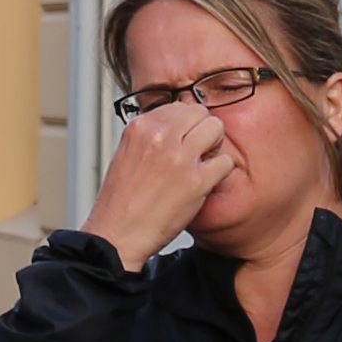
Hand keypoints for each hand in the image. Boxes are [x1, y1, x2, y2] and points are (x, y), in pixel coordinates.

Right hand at [85, 95, 238, 273]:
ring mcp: (178, 158)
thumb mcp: (126, 154)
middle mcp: (159, 137)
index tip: (182, 140)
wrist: (117, 235)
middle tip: (197, 151)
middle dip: (202, 129)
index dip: (185, 124)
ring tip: (203, 164)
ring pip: (216, 128)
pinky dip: (220, 172)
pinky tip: (207, 183)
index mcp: (139, 127)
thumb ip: (149, 136)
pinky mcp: (195, 182)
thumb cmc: (120, 201)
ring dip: (214, 145)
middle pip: (199, 111)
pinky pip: (225, 161)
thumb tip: (175, 125)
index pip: (177, 106)